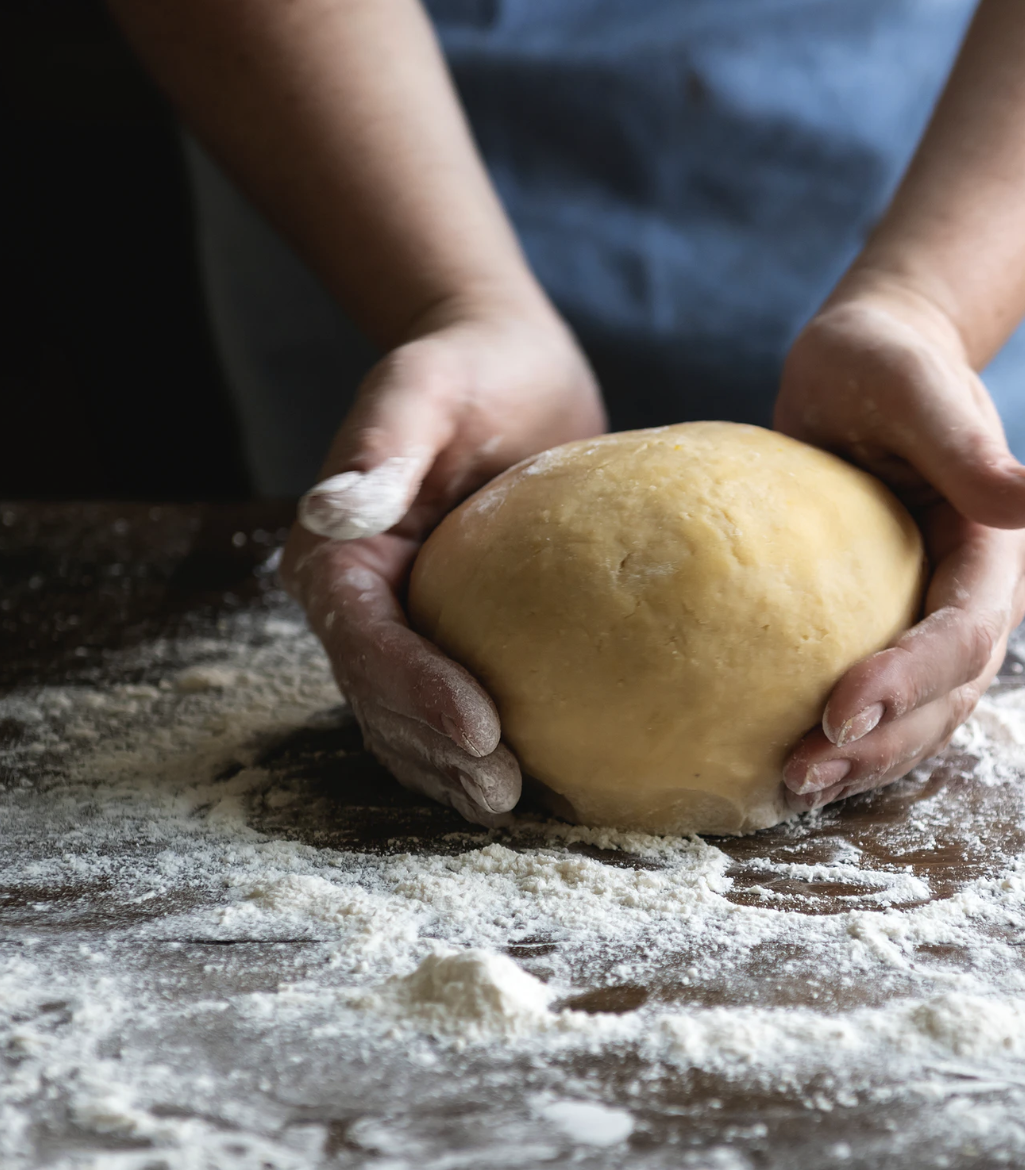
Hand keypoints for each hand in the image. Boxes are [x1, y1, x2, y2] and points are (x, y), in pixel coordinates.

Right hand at [280, 305, 605, 825]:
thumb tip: (336, 505)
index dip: (414, 691)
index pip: (364, 639)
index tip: (481, 727)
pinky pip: (459, 705)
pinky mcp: (462, 636)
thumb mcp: (424, 384)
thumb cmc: (469, 368)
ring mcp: (410, 625)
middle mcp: (365, 601)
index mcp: (339, 553)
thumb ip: (386, 442)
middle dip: (436, 752)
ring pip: (410, 721)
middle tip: (506, 787)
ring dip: (453, 769)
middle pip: (381, 699)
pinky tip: (542, 776)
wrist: (510, 372)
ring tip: (516, 802)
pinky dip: (483, 748)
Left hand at [773, 275, 1024, 812]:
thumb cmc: (884, 366)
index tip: (840, 710)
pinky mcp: (895, 628)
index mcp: (992, 544)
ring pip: (925, 714)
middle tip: (803, 775)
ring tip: (795, 787)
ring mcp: (940, 617)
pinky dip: (855, 738)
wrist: (867, 371)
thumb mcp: (917, 392)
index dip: (911, 678)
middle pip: (950, 693)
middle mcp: (979, 593)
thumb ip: (972, 451)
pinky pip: (891, 700)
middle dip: (884, 743)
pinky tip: (797, 763)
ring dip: (869, 758)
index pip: (963, 630)